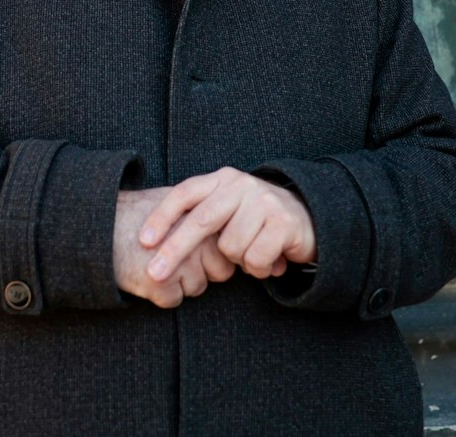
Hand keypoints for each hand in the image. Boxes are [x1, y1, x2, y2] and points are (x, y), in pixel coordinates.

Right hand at [115, 188, 236, 307]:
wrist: (98, 227)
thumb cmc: (135, 214)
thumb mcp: (173, 203)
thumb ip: (200, 214)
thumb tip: (223, 227)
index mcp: (203, 219)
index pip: (227, 250)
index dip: (212, 255)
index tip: (195, 251)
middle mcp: (196, 239)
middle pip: (220, 273)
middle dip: (202, 271)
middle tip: (176, 259)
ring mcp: (180, 261)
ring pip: (197, 288)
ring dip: (179, 283)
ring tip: (155, 262)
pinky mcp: (160, 282)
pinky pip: (173, 300)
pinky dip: (160, 294)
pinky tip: (144, 274)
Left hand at [138, 167, 315, 282]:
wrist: (311, 217)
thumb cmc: (257, 220)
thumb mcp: (228, 210)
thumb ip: (202, 218)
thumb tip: (157, 246)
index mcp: (222, 179)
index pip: (184, 194)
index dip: (161, 218)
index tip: (144, 242)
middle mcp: (241, 185)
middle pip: (200, 221)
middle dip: (175, 251)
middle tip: (154, 275)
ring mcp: (264, 201)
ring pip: (230, 247)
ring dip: (239, 261)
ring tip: (254, 252)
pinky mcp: (283, 222)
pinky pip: (254, 259)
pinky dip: (259, 268)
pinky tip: (272, 259)